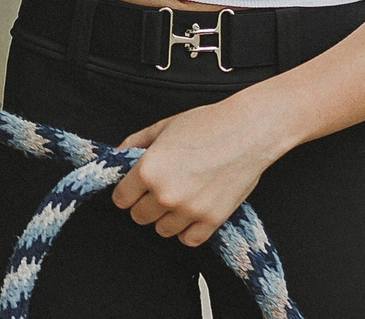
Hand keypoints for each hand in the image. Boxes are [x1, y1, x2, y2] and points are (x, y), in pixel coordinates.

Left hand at [111, 97, 288, 246]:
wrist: (248, 130)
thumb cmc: (206, 123)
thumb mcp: (163, 126)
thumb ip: (134, 143)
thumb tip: (116, 157)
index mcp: (148, 170)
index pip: (120, 200)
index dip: (126, 192)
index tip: (135, 188)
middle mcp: (165, 194)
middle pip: (139, 217)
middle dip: (145, 204)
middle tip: (160, 189)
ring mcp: (189, 210)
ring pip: (162, 230)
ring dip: (166, 217)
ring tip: (179, 197)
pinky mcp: (212, 220)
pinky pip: (188, 240)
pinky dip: (187, 230)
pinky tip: (192, 211)